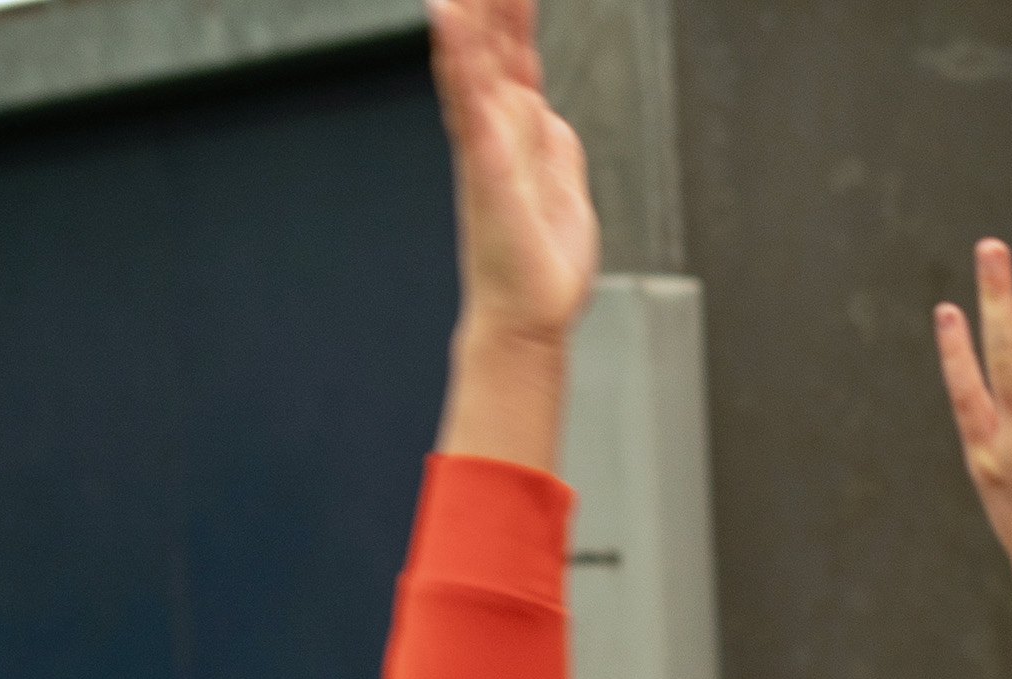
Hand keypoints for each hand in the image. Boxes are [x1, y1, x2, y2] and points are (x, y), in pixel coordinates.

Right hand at [431, 0, 593, 349]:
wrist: (530, 316)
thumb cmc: (542, 263)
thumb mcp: (564, 186)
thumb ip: (555, 146)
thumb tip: (550, 117)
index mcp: (519, 129)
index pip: (515, 51)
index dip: (514, 9)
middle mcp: (497, 126)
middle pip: (492, 41)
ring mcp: (487, 140)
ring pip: (474, 54)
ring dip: (467, 9)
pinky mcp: (485, 162)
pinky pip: (469, 98)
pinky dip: (457, 54)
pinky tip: (447, 13)